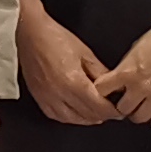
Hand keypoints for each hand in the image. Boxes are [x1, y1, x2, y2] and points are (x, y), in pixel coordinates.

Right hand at [16, 7, 118, 128]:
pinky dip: (69, 117)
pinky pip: (56, 116)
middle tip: (111, 110)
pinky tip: (75, 112)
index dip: (113, 111)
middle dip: (103, 115)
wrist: (30, 32)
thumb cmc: (55, 38)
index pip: (99, 107)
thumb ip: (101, 73)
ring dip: (86, 118)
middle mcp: (59, 93)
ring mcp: (46, 97)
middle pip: (87, 116)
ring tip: (95, 112)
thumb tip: (114, 87)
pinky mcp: (38, 97)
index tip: (120, 109)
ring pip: (72, 119)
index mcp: (73, 82)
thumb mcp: (85, 53)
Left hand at [100, 9, 150, 129]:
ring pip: (142, 117)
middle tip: (123, 106)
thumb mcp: (135, 48)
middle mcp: (140, 86)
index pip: (102, 90)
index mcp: (127, 72)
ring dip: (138, 115)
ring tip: (138, 113)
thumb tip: (121, 76)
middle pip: (122, 109)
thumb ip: (126, 66)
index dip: (101, 93)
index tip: (104, 95)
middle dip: (121, 108)